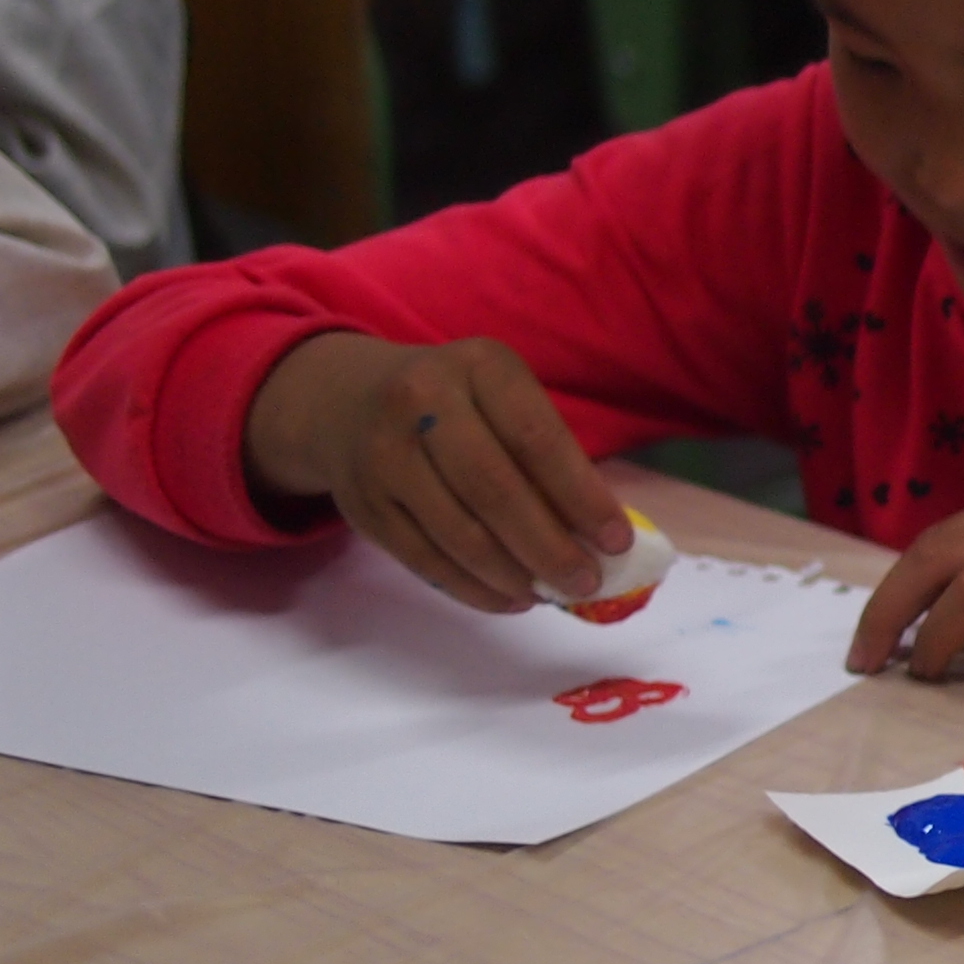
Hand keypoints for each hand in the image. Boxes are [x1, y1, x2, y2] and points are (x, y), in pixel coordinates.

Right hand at [245, 331, 633, 611]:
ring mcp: (383, 453)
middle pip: (494, 490)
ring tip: (550, 594)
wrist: (347, 400)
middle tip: (586, 582)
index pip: (537, 439)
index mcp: (479, 366)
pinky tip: (509, 598)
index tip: (616, 541)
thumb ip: (549, 454)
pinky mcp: (362, 504)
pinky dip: (474, 588)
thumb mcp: (504, 398)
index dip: (581, 496)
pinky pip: (424, 559)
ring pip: (458, 533)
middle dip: (549, 547)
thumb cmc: (459, 404)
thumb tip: (600, 539)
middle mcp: (422, 401)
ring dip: (513, 575)